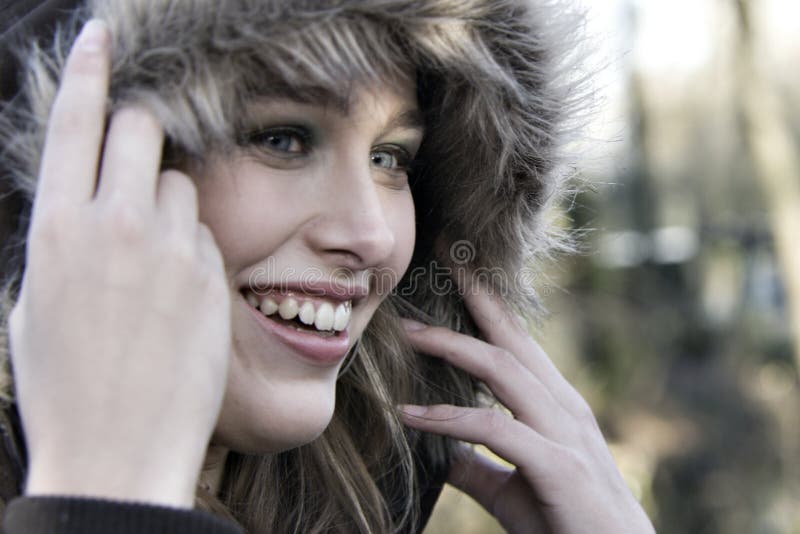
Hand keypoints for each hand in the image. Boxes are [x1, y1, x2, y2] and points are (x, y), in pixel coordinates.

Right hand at [7, 20, 230, 506]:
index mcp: (57, 226)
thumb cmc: (64, 384)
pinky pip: (206, 234)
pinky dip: (193, 245)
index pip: (76, 121)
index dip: (87, 70)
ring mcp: (171, 248)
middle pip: (143, 131)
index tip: (100, 38)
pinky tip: (176, 293)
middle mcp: (116, 224)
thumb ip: (62, 241)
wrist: (120, 445)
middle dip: (140, 132)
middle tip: (136, 157)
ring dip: (169, 201)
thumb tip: (82, 205)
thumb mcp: (35, 304)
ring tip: (152, 260)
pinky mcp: (212, 276)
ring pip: (182, 185)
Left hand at [400, 284, 654, 532]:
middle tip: (440, 261)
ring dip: (451, 346)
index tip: (458, 274)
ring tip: (406, 332)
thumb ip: (477, 465)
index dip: (487, 307)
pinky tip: (409, 415)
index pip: (516, 344)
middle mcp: (562, 407)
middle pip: (510, 341)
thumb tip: (440, 451)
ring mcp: (562, 433)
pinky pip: (493, 430)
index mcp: (554, 405)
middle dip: (474, 298)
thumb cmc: (567, 522)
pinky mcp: (557, 465)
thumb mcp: (513, 488)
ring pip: (501, 372)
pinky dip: (448, 419)